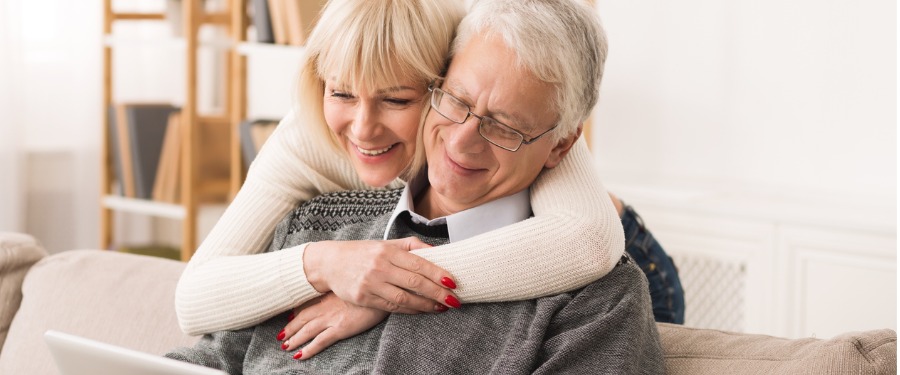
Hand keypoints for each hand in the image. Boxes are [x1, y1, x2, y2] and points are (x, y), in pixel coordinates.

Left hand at [280, 293, 387, 359]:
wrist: (381, 290)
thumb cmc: (370, 284)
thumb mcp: (353, 282)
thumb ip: (343, 286)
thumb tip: (339, 289)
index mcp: (328, 295)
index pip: (307, 304)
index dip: (296, 311)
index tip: (289, 316)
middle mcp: (326, 307)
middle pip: (302, 319)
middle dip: (290, 328)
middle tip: (280, 336)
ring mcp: (332, 318)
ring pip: (307, 331)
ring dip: (294, 340)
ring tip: (286, 347)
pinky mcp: (340, 329)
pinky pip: (320, 342)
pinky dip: (308, 349)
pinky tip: (300, 356)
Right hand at [303, 237, 460, 312]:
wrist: (329, 263)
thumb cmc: (363, 252)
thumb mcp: (386, 243)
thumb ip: (412, 246)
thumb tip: (438, 251)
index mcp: (388, 250)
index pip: (419, 263)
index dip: (438, 274)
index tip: (454, 282)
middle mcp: (379, 266)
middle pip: (414, 282)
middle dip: (437, 293)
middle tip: (454, 300)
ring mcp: (370, 283)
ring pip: (404, 298)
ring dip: (426, 305)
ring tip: (441, 307)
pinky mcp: (363, 298)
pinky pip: (391, 307)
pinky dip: (409, 310)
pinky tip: (421, 310)